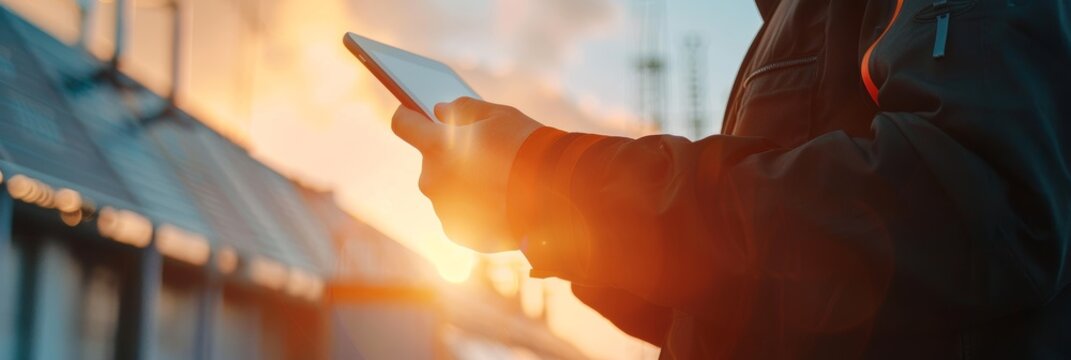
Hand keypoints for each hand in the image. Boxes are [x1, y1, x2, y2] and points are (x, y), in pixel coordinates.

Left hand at [392, 97, 542, 251]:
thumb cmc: (527, 148)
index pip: (402, 123)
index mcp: (436, 145)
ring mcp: (443, 208)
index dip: (409, 116)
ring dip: (462, 183)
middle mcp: (432, 179)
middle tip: (481, 153)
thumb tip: (440, 112)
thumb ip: (462, 109)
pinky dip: (473, 208)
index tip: (414, 114)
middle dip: (449, 155)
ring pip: (445, 189)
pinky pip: (458, 213)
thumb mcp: (498, 115)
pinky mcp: (457, 231)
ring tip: (496, 180)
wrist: (555, 196)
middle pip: (430, 160)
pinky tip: (498, 202)